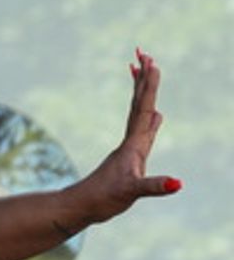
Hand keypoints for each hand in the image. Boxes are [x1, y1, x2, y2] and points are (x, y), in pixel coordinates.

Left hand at [73, 48, 178, 225]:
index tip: (152, 63)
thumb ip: (154, 186)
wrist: (81, 206)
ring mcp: (129, 150)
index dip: (149, 87)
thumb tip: (178, 183)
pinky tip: (156, 117)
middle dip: (144, 80)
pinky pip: (142, 131)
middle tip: (144, 53)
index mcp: (133, 146)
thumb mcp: (131, 192)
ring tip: (147, 74)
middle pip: (139, 104)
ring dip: (144, 93)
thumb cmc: (103, 199)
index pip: (143, 110)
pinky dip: (150, 120)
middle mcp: (130, 143)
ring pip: (139, 114)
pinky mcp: (129, 160)